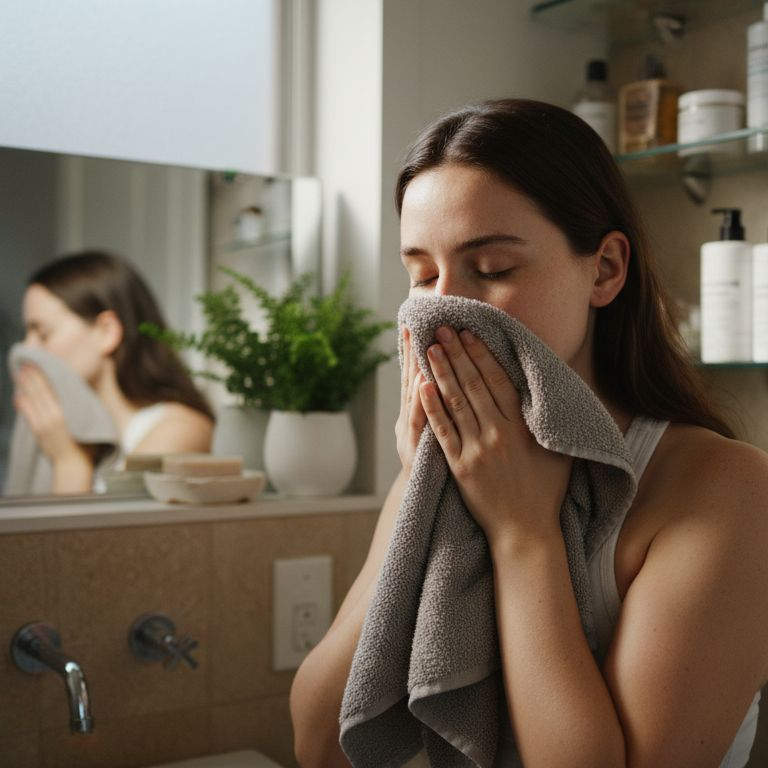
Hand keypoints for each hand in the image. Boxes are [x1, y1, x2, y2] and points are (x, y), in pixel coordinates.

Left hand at [14, 364, 85, 462]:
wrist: (73, 464)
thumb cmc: (87, 443)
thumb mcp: (89, 420)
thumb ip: (83, 405)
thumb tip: (77, 389)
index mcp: (66, 412)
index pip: (52, 387)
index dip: (44, 374)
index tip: (40, 361)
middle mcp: (51, 416)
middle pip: (39, 390)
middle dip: (32, 375)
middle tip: (27, 361)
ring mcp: (42, 423)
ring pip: (31, 399)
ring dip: (25, 385)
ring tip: (20, 373)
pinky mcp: (37, 431)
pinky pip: (26, 413)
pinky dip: (22, 403)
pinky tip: (18, 395)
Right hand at [395, 327, 427, 474]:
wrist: (424, 504)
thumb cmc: (431, 466)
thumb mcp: (431, 434)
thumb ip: (434, 408)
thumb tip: (435, 377)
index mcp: (412, 416)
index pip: (412, 376)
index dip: (410, 351)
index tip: (411, 324)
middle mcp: (407, 422)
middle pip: (410, 382)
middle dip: (413, 353)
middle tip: (415, 324)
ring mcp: (411, 437)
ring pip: (414, 399)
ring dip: (418, 369)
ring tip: (422, 345)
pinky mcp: (417, 452)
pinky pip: (423, 425)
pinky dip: (422, 404)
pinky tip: (424, 384)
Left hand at [419, 326, 571, 544]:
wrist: (526, 531)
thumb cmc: (545, 489)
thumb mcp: (557, 449)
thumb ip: (547, 418)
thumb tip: (544, 386)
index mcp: (522, 427)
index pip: (498, 380)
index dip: (482, 354)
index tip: (470, 332)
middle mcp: (499, 434)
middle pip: (474, 384)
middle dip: (457, 353)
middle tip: (443, 328)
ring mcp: (477, 450)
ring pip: (456, 402)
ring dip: (442, 372)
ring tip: (430, 347)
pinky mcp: (460, 467)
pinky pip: (443, 432)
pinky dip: (432, 408)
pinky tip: (422, 387)